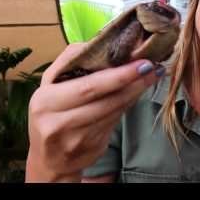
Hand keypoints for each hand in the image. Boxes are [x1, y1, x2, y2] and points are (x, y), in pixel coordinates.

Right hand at [25, 43, 163, 181]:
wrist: (49, 158)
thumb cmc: (51, 110)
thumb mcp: (50, 83)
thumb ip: (71, 59)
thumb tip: (102, 41)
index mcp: (46, 101)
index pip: (88, 86)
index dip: (118, 76)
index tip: (140, 62)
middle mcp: (59, 123)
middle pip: (105, 101)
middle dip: (133, 82)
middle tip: (153, 68)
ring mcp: (77, 139)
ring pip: (114, 111)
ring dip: (136, 93)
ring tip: (152, 76)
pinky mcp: (92, 149)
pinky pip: (115, 122)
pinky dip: (129, 105)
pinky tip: (138, 92)